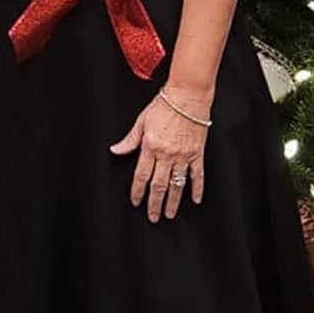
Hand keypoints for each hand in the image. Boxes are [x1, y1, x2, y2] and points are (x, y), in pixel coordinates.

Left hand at [110, 90, 208, 221]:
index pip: (141, 176)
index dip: (138, 192)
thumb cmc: (165, 104)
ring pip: (177, 184)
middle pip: (159, 185)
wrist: (188, 95)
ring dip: (173, 201)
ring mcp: (183, 155)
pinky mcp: (197, 153)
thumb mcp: (141, 120)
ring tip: (170, 214)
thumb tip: (116, 150)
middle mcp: (167, 154)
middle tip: (153, 217)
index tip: (136, 202)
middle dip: (155, 204)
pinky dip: (197, 188)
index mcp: (151, 147)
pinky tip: (195, 199)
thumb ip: (130, 140)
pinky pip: (197, 175)